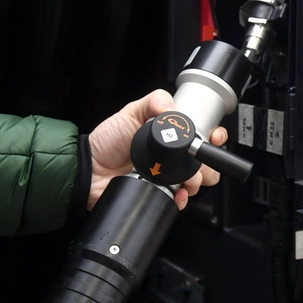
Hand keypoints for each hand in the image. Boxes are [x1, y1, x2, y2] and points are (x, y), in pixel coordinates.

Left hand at [86, 89, 228, 209]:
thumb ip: (152, 102)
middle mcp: (173, 157)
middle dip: (208, 164)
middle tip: (196, 163)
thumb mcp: (130, 113)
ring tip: (185, 179)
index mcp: (170, 135)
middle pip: (206, 162)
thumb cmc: (107, 142)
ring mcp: (168, 177)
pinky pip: (180, 200)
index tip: (213, 137)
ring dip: (197, 181)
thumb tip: (171, 108)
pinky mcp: (161, 194)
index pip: (202, 135)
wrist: (89, 171)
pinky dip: (183, 199)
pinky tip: (177, 193)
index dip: (214, 136)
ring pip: (198, 182)